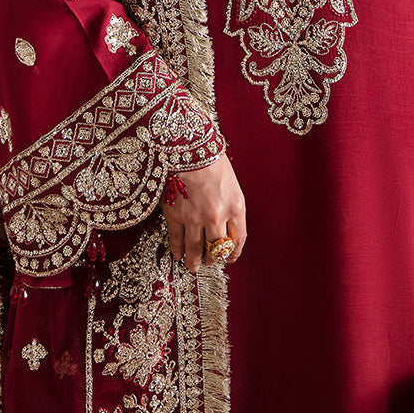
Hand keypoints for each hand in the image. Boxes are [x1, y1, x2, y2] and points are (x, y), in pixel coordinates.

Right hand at [162, 152, 246, 272]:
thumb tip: (224, 222)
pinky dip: (177, 249)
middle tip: (212, 261)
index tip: (231, 257)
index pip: (238, 238)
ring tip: (194, 266)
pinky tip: (178, 256)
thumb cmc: (210, 157)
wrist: (187, 145)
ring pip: (196, 248)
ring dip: (195, 260)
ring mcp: (194, 218)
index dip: (234, 251)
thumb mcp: (230, 181)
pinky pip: (176, 238)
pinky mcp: (175, 215)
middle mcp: (217, 216)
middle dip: (215, 257)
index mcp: (236, 206)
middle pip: (218, 247)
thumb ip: (229, 203)